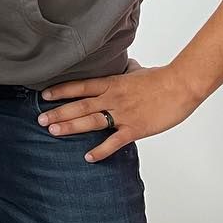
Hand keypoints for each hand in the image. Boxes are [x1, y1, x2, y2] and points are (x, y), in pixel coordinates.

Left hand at [38, 59, 204, 162]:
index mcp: (112, 83)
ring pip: (91, 121)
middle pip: (80, 105)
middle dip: (58, 112)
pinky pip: (114, 141)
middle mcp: (113, 98)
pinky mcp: (136, 128)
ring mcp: (123, 114)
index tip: (44, 96)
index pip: (80, 86)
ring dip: (71, 127)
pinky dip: (101, 150)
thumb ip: (126, 71)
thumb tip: (125, 65)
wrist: (182, 85)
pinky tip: (88, 157)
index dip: (61, 91)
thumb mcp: (138, 71)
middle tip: (40, 120)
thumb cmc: (161, 78)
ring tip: (53, 132)